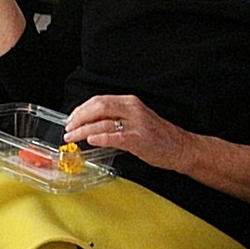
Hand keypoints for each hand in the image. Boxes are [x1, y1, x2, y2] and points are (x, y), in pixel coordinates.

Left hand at [64, 94, 194, 172]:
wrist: (181, 147)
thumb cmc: (157, 135)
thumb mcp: (134, 119)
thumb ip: (114, 118)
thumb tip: (88, 123)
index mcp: (129, 102)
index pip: (98, 100)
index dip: (81, 109)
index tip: (71, 118)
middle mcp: (132, 109)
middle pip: (98, 107)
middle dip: (79, 117)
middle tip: (68, 127)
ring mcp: (137, 124)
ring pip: (103, 122)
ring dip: (83, 130)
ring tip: (72, 136)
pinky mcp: (140, 139)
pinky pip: (116, 136)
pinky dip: (101, 137)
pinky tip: (91, 140)